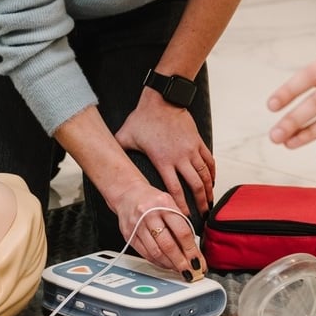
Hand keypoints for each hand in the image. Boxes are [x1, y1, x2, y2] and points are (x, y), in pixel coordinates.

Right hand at [112, 178, 206, 278]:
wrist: (127, 193)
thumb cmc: (151, 199)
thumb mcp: (170, 203)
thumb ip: (180, 222)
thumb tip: (193, 248)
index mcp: (163, 204)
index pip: (182, 232)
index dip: (192, 251)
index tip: (199, 262)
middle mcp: (149, 214)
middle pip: (168, 245)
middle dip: (182, 262)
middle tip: (191, 272)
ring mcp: (136, 225)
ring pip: (155, 252)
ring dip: (169, 264)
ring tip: (179, 269)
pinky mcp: (128, 234)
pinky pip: (144, 253)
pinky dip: (157, 262)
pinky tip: (165, 264)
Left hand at [114, 92, 214, 217]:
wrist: (162, 100)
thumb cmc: (143, 118)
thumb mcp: (125, 136)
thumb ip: (118, 151)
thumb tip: (103, 160)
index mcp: (162, 160)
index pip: (174, 189)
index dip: (179, 204)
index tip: (183, 215)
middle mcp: (180, 157)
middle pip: (194, 185)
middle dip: (199, 202)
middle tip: (202, 214)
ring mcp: (191, 149)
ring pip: (204, 174)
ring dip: (208, 190)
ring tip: (209, 201)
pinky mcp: (197, 141)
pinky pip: (208, 160)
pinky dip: (212, 172)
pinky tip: (212, 181)